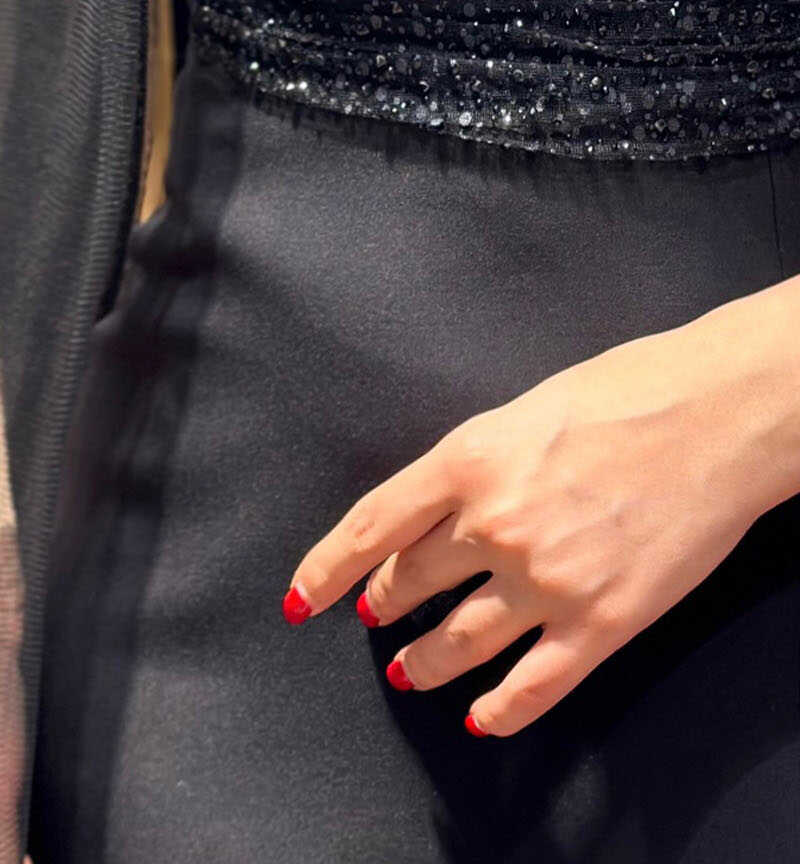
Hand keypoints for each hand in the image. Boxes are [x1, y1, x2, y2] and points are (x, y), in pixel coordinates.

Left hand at [282, 296, 791, 737]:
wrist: (718, 414)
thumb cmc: (632, 390)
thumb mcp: (529, 406)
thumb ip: (478, 461)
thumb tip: (444, 506)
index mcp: (470, 459)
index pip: (372, 525)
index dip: (327, 567)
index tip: (303, 596)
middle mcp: (495, 524)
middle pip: (408, 584)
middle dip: (384, 604)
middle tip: (379, 614)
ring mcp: (545, 581)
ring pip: (456, 644)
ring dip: (424, 664)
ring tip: (412, 672)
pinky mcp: (599, 623)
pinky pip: (531, 687)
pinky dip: (498, 710)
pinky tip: (482, 717)